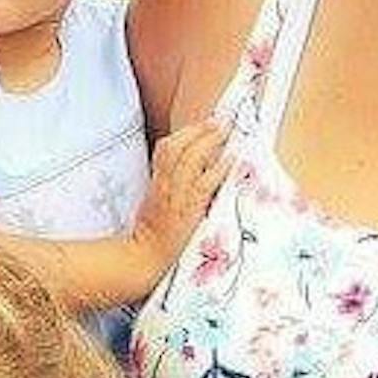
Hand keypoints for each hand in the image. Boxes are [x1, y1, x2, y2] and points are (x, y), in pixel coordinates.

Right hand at [130, 120, 227, 283]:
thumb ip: (168, 185)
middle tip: (220, 121)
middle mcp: (165, 184)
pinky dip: (219, 167)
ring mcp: (176, 194)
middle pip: (178, 147)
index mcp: (156, 182)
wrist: (146, 256)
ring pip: (190, 158)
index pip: (166, 148)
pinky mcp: (188, 208)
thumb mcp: (155, 203)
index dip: (185, 133)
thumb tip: (191, 172)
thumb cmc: (153, 234)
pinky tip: (231, 159)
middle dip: (199, 130)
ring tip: (226, 131)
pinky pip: (205, 182)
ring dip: (210, 141)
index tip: (202, 124)